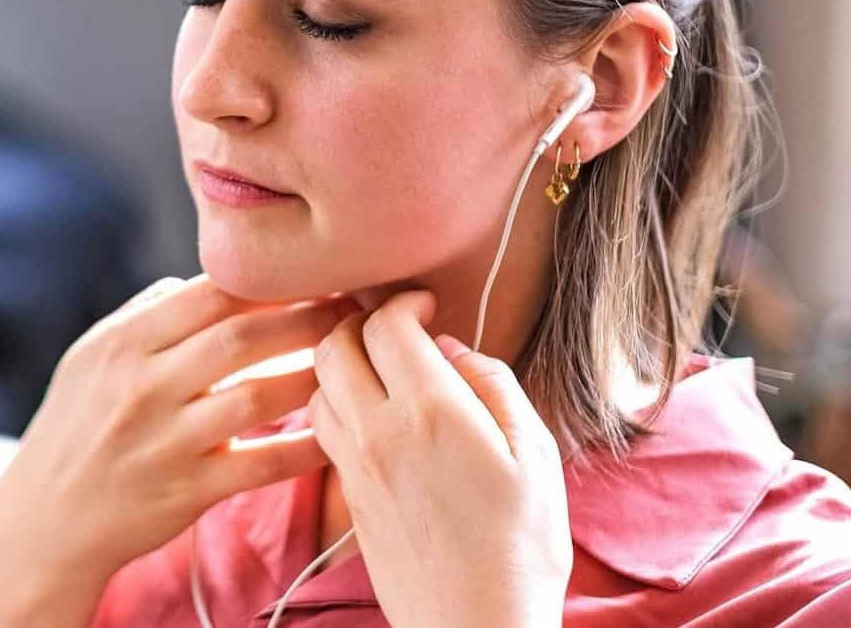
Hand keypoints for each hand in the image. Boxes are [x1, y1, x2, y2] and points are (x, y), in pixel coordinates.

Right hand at [0, 275, 352, 625]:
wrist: (44, 519)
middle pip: (239, 336)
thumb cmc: (74, 429)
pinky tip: (339, 433)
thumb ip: (146, 315)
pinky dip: (304, 447)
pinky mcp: (187, 492)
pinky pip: (261, 464)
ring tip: (354, 361)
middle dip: (306, 316)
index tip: (315, 272)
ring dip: (314, 374)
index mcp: (123, 344)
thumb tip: (206, 281)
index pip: (208, 294)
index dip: (269, 280)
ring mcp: (166, 441)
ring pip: (257, 396)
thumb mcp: (90, 357)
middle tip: (353, 307)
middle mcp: (143, 386)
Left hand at [308, 290, 571, 627]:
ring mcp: (354, 465)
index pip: (384, 326)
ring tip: (377, 366)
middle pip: (332, 345)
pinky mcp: (347, 495)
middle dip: (357, 321)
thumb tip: (452, 350)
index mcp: (431, 412)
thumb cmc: (521, 549)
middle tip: (392, 326)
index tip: (425, 304)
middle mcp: (378, 431)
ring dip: (339, 363)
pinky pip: (322, 428)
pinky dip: (335, 402)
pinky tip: (369, 411)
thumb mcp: (534, 456)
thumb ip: (494, 387)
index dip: (401, 302)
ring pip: (316, 385)